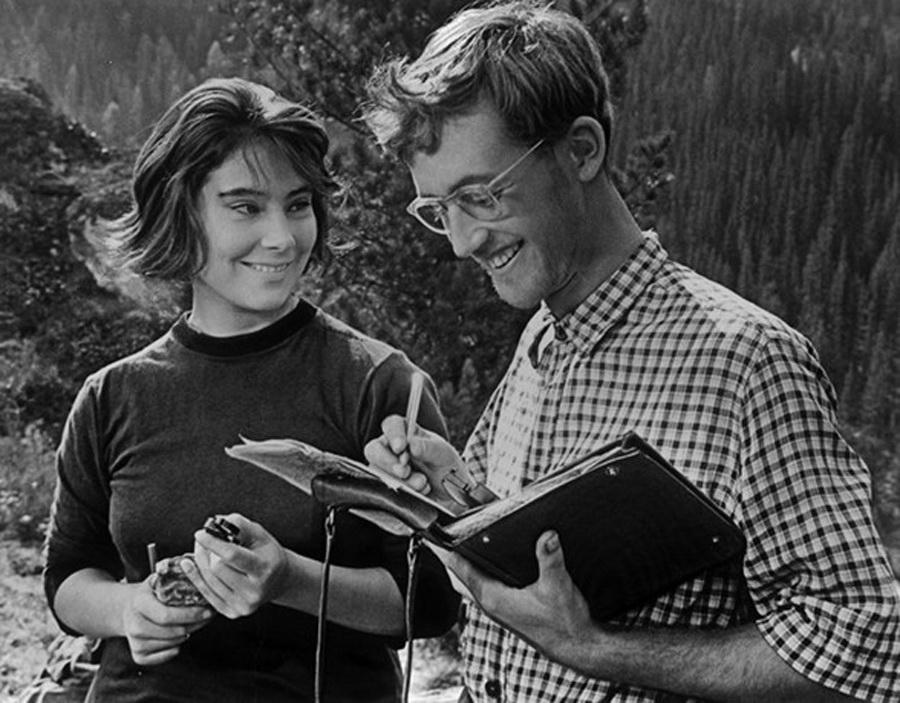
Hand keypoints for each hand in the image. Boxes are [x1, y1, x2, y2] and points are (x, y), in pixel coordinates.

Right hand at [121, 578, 212, 665]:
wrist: (128, 608)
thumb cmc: (150, 593)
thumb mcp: (158, 578)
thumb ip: (173, 572)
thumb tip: (193, 565)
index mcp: (139, 602)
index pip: (166, 615)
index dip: (190, 615)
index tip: (208, 611)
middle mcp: (133, 624)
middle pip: (171, 632)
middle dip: (194, 625)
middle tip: (208, 617)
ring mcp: (133, 641)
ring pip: (170, 644)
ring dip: (187, 635)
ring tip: (196, 623)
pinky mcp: (136, 654)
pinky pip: (161, 658)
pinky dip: (174, 649)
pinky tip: (181, 638)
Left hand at [183, 513, 289, 618]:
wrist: (279, 580)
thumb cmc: (268, 554)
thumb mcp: (260, 535)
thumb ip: (240, 525)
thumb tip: (215, 524)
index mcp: (264, 569)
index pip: (232, 556)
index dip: (213, 543)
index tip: (200, 533)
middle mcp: (254, 591)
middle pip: (217, 568)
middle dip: (208, 552)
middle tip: (205, 541)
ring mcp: (243, 605)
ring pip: (209, 580)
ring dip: (201, 562)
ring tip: (202, 550)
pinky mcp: (232, 613)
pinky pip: (206, 594)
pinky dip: (196, 577)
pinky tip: (189, 565)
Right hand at [364, 414, 474, 506]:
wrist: (451, 491)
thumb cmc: (446, 465)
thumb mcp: (443, 454)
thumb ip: (429, 448)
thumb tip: (412, 445)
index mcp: (406, 431)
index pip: (392, 425)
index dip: (393, 435)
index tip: (401, 447)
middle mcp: (392, 448)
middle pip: (374, 449)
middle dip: (389, 462)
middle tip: (405, 471)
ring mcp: (387, 467)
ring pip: (378, 472)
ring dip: (401, 480)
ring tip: (422, 482)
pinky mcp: (387, 485)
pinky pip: (385, 488)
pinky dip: (403, 491)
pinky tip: (420, 491)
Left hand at [434, 531, 592, 662]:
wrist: (578, 645)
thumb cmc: (564, 624)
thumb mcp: (556, 586)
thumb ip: (549, 558)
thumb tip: (546, 535)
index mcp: (493, 598)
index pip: (461, 571)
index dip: (446, 552)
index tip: (433, 536)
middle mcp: (491, 604)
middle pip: (462, 575)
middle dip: (454, 555)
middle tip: (447, 533)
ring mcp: (499, 607)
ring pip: (473, 582)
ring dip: (468, 564)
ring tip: (465, 542)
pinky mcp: (509, 608)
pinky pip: (486, 586)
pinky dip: (482, 572)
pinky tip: (492, 562)